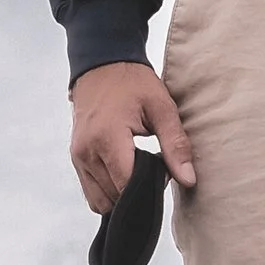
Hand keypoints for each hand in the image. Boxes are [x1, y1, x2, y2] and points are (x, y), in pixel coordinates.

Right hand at [70, 59, 195, 212]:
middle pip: (115, 196)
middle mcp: (86, 152)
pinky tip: (124, 170)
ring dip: (122, 193)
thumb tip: (188, 179)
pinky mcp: (76, 159)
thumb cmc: (132, 82)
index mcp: (107, 138)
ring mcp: (78, 157)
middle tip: (154, 166)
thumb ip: (176, 145)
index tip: (163, 170)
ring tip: (137, 168)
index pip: (128, 186)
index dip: (150, 186)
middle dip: (137, 190)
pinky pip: (92, 192)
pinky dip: (109, 190)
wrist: (102, 64)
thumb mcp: (162, 108)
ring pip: (101, 200)